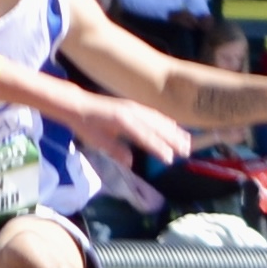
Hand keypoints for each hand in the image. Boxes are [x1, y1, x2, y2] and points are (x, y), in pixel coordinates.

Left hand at [69, 95, 189, 167]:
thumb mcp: (97, 141)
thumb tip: (130, 162)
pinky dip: (166, 121)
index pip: (145, 136)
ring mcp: (135, 107)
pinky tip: (174, 127)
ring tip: (186, 141)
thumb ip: (115, 150)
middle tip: (186, 152)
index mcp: (123, 121)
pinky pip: (155, 114)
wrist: (80, 105)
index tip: (169, 159)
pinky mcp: (135, 106)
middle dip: (173, 139)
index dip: (159, 148)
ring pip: (159, 119)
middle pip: (158, 127)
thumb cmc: (86, 125)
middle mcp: (132, 112)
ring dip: (174, 130)